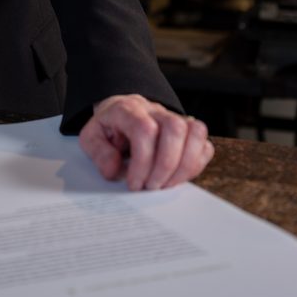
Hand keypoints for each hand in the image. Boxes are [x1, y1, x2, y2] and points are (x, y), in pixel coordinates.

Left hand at [79, 94, 213, 190]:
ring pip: (196, 132)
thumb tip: (114, 170)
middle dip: (165, 166)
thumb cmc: (109, 128)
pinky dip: (195, 165)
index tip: (134, 183)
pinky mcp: (189, 131)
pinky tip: (176, 178)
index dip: (142, 161)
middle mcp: (156, 110)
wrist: (121, 113)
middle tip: (151, 187)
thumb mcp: (91, 137)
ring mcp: (175, 118)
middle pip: (175, 128)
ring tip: (165, 185)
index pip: (145, 129)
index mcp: (129, 109)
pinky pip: (205, 145)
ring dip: (184, 166)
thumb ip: (98, 153)